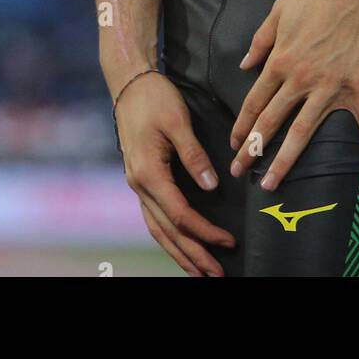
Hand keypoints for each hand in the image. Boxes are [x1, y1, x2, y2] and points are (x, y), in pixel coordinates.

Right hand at [115, 71, 235, 276]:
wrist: (129, 83)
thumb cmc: (155, 98)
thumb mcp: (177, 121)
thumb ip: (194, 156)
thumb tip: (211, 186)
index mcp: (149, 173)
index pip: (181, 214)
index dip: (206, 231)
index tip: (229, 241)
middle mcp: (139, 185)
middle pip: (168, 231)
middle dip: (192, 255)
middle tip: (216, 275)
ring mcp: (137, 184)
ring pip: (158, 229)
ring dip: (179, 252)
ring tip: (199, 272)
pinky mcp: (141, 179)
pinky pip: (154, 217)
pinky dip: (168, 236)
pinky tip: (180, 244)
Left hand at [228, 0, 358, 188]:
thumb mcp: (281, 9)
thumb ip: (261, 39)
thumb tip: (245, 65)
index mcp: (281, 60)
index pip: (255, 100)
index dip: (242, 125)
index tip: (234, 144)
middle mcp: (301, 78)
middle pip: (272, 121)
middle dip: (252, 150)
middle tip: (238, 172)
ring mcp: (331, 86)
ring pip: (304, 130)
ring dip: (286, 160)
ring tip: (271, 183)